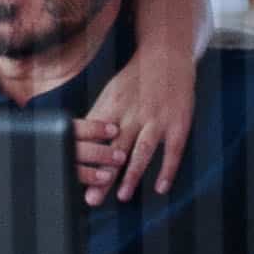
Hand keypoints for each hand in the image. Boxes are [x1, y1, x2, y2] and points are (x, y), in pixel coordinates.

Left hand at [75, 34, 200, 204]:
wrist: (167, 55)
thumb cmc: (135, 80)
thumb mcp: (110, 95)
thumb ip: (97, 121)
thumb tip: (79, 147)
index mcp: (112, 107)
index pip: (94, 140)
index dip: (85, 161)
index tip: (75, 181)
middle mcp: (133, 114)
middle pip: (115, 149)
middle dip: (103, 174)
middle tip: (92, 198)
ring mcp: (157, 119)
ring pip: (142, 150)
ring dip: (132, 175)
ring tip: (122, 196)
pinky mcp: (178, 122)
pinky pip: (173, 151)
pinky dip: (167, 170)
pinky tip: (160, 188)